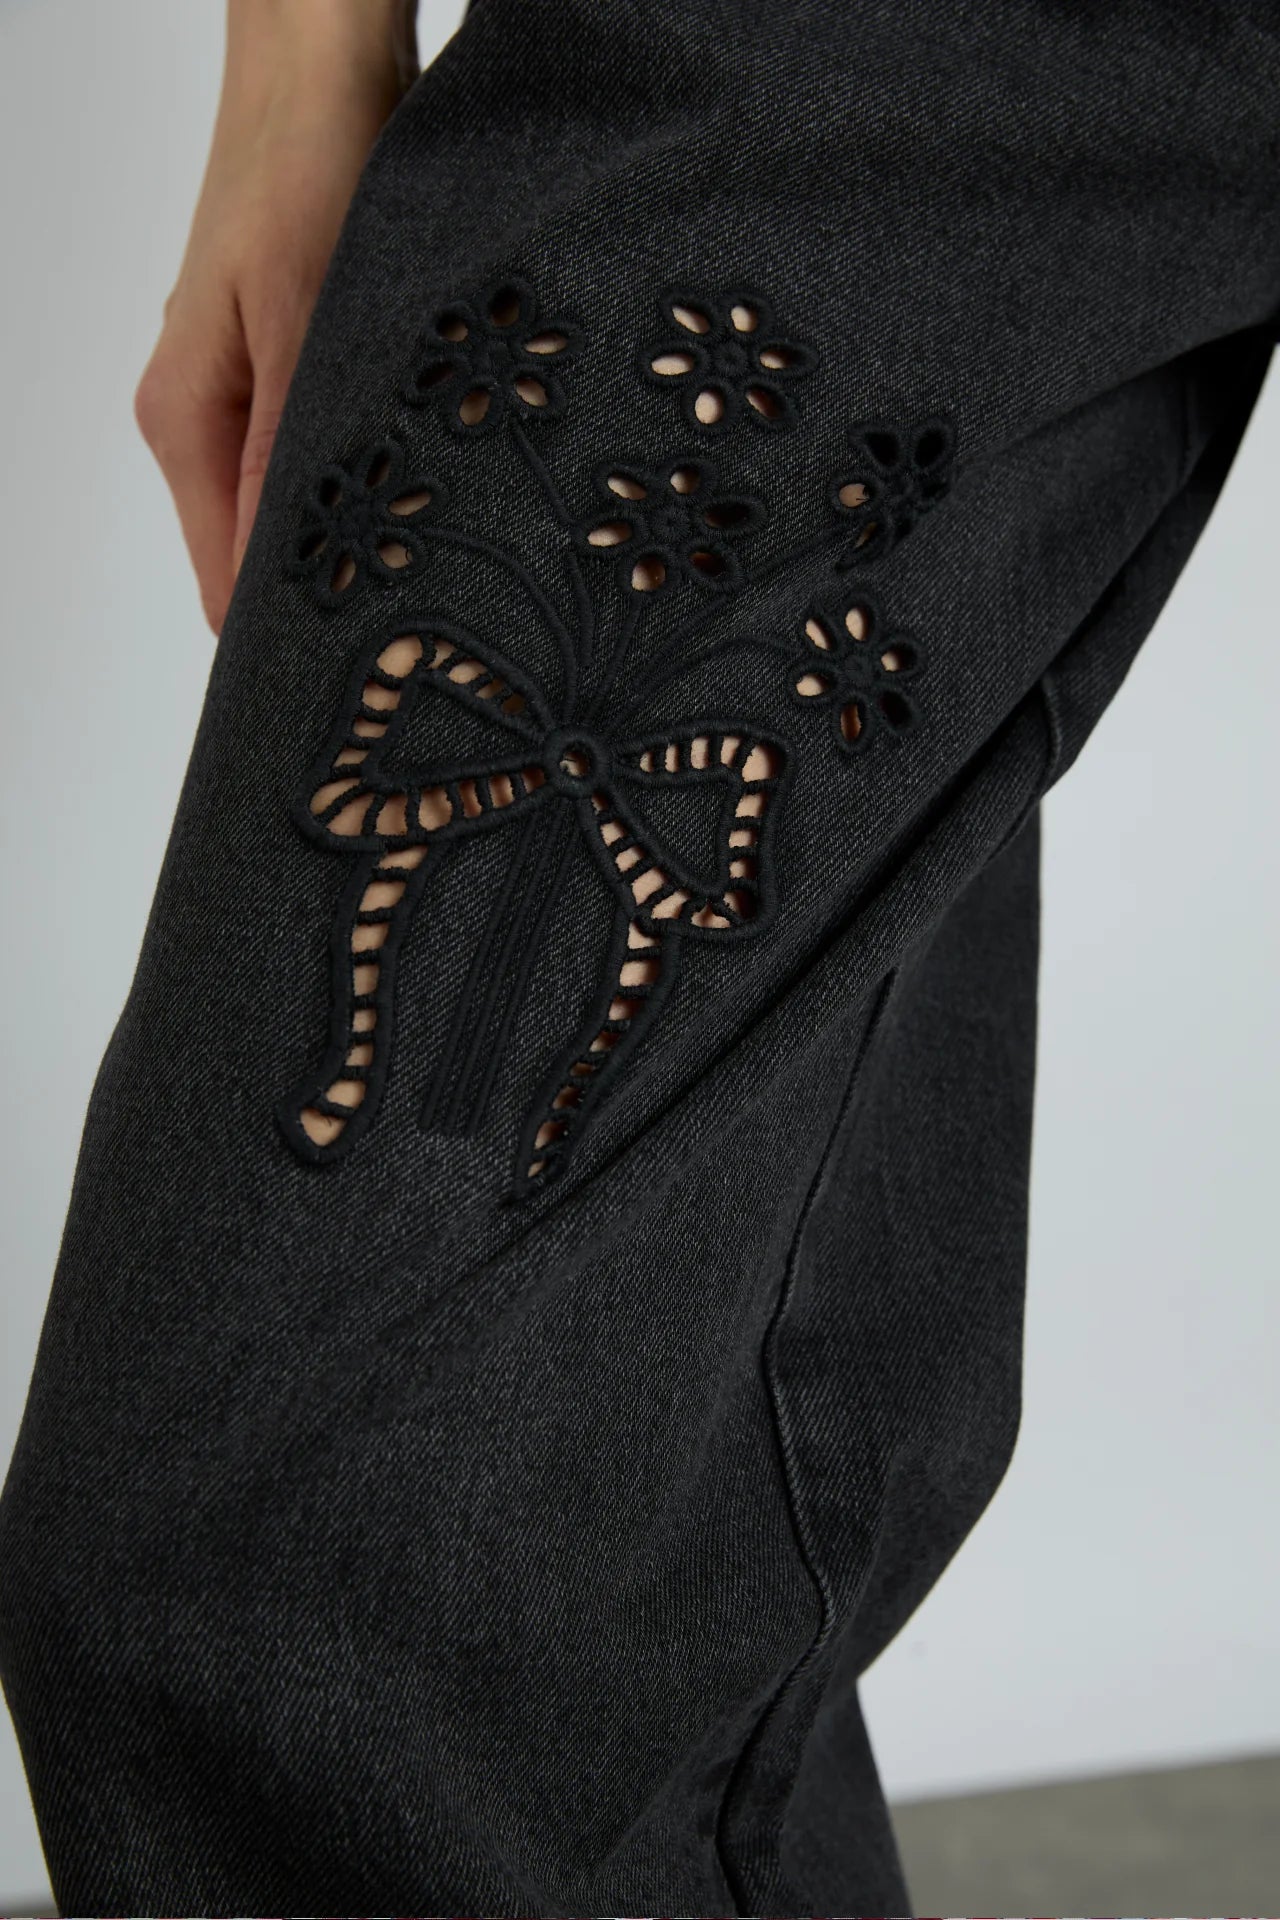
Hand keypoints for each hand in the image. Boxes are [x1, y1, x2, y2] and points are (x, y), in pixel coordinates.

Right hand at [135, 0, 418, 633]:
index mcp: (187, 423)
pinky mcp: (302, 368)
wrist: (325, 59)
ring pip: (311, 506)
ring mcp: (255, 395)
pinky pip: (338, 454)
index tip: (368, 679)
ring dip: (372, 534)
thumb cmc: (305, 165)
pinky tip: (443, 482)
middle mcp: (211, 420)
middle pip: (268, 555)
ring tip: (449, 560)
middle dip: (342, 591)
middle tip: (431, 627)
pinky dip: (387, 475)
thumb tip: (283, 577)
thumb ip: (289, 452)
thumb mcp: (303, 318)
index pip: (226, 587)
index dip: (289, 642)